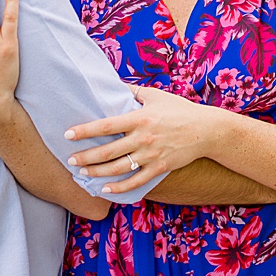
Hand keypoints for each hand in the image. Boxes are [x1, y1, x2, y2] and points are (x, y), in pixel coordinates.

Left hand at [67, 85, 221, 193]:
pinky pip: (135, 181)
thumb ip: (134, 92)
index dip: (85, 131)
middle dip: (86, 157)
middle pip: (108, 151)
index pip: (106, 126)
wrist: (206, 130)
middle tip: (70, 160)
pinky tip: (105, 189)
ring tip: (82, 173)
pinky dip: (119, 187)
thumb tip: (114, 86)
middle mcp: (143, 138)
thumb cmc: (180, 110)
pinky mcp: (159, 168)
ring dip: (97, 172)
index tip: (68, 134)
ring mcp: (151, 155)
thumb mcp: (157, 96)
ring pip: (118, 168)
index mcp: (140, 118)